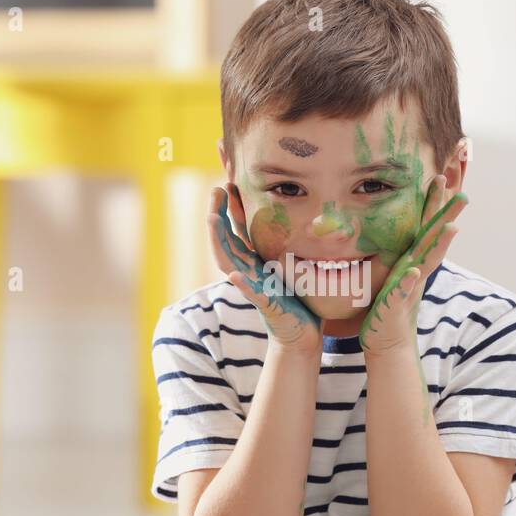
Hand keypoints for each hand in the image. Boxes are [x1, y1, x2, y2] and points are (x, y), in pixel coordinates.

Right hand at [208, 184, 322, 354]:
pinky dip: (243, 285)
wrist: (303, 333)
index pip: (237, 227)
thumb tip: (293, 212)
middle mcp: (249, 271)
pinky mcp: (267, 305)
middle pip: (226, 239)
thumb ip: (285, 243)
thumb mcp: (290, 262)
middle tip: (216, 189)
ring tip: (212, 219)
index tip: (227, 181)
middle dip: (219, 214)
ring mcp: (254, 287)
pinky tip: (234, 275)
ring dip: (219, 241)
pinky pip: (253, 294)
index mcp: (255, 260)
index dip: (230, 206)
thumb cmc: (298, 297)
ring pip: (229, 262)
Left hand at [359, 175, 466, 355]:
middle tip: (463, 195)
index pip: (426, 226)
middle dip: (447, 217)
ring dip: (439, 246)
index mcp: (412, 259)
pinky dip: (409, 281)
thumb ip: (399, 251)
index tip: (441, 176)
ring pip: (427, 262)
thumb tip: (401, 229)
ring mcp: (410, 287)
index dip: (434, 203)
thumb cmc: (387, 304)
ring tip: (451, 228)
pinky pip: (403, 291)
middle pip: (434, 238)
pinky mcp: (396, 304)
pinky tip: (414, 271)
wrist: (386, 340)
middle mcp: (416, 270)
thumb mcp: (393, 271)